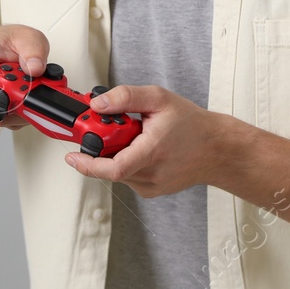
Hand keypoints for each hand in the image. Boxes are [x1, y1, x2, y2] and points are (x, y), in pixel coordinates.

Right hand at [0, 24, 49, 132]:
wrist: (7, 42)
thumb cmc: (10, 39)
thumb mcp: (27, 36)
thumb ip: (33, 50)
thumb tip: (35, 70)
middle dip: (12, 111)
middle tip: (31, 103)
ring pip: (2, 116)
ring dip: (22, 112)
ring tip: (35, 91)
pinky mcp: (0, 105)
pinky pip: (11, 116)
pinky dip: (25, 111)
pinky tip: (33, 97)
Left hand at [64, 85, 219, 196]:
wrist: (217, 150)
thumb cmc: (192, 125)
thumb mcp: (159, 98)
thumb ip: (126, 97)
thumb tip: (98, 104)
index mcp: (152, 152)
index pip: (113, 168)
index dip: (88, 164)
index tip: (72, 156)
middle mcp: (151, 174)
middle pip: (110, 166)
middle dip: (103, 147)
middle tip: (110, 129)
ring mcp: (151, 186)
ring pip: (118, 172)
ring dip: (116, 154)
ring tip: (136, 136)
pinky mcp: (151, 191)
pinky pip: (128, 177)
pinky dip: (127, 161)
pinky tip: (142, 149)